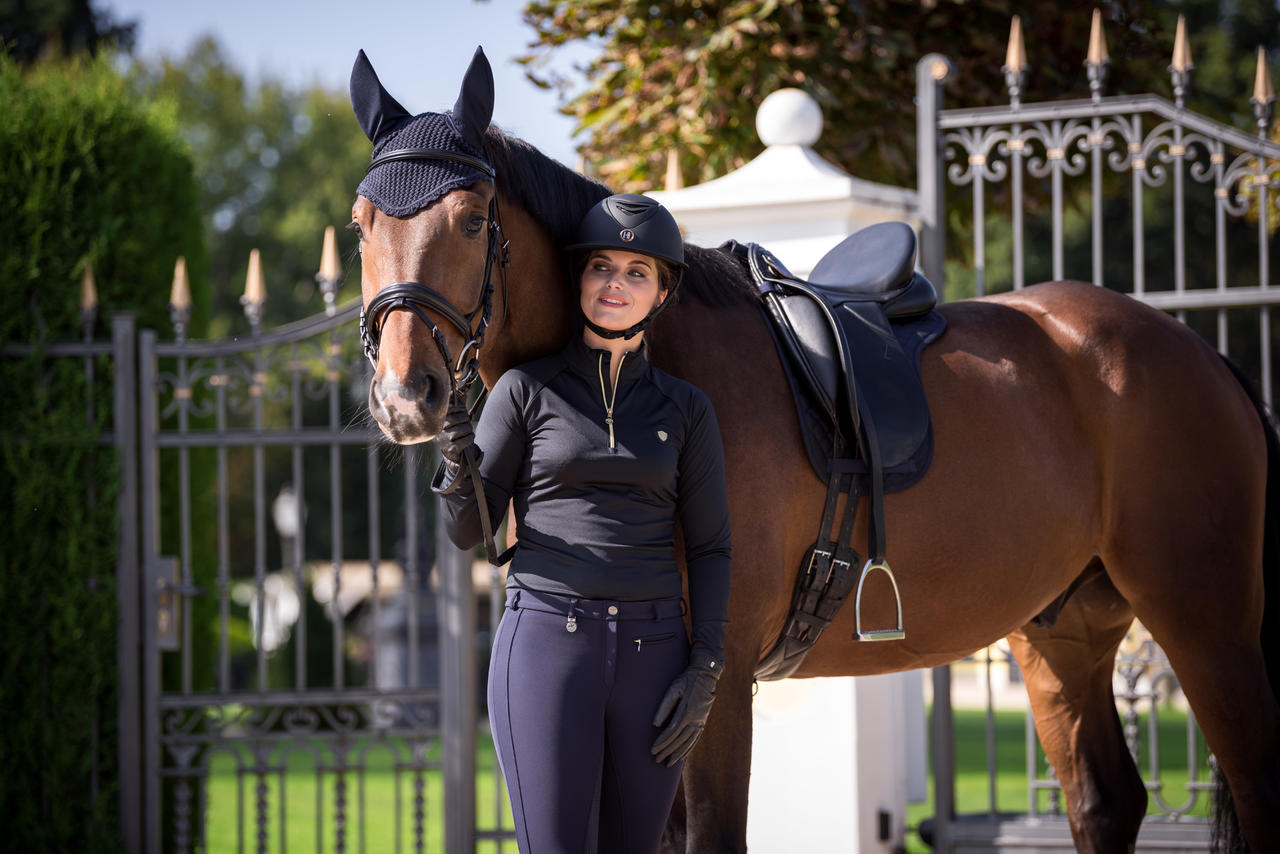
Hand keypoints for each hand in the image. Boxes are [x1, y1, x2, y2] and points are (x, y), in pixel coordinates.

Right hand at [437, 399, 476, 466]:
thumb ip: (458, 402)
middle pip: (462, 418)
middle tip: (463, 426)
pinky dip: (470, 439)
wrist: (452, 451)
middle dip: (466, 421)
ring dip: (469, 431)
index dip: (461, 410)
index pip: (453, 407)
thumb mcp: (455, 415)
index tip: (460, 414)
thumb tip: (460, 387)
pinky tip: (466, 439)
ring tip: (464, 433)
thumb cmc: (455, 430)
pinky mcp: (450, 448)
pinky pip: (467, 439)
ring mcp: (444, 439)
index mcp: (440, 418)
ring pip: (465, 429)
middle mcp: (440, 428)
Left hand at [650, 652, 721, 766]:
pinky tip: (682, 756)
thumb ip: (664, 707)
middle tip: (656, 760)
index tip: (653, 750)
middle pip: (679, 740)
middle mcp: (695, 720)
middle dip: (667, 751)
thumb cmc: (687, 680)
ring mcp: (700, 722)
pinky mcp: (703, 722)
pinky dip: (688, 749)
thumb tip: (655, 724)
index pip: (671, 732)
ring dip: (677, 754)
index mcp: (686, 712)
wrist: (706, 676)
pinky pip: (695, 739)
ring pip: (688, 742)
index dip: (662, 742)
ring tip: (668, 763)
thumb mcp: (674, 689)